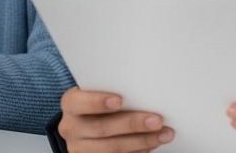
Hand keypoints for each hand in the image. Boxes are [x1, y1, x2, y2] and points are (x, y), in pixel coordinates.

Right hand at [58, 86, 174, 152]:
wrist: (83, 126)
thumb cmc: (96, 103)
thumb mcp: (97, 92)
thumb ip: (113, 89)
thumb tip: (146, 90)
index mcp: (71, 104)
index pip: (79, 103)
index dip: (98, 102)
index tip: (120, 100)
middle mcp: (72, 128)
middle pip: (102, 128)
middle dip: (132, 124)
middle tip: (156, 120)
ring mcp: (81, 149)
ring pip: (112, 148)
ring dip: (142, 141)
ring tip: (164, 134)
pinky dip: (139, 152)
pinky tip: (152, 144)